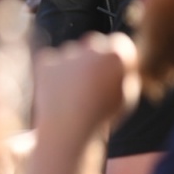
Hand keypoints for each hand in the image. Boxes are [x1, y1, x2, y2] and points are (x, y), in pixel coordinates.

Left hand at [33, 32, 139, 148]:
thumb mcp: (127, 95)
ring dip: (72, 66)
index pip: (120, 44)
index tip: (111, 73)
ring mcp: (66, 52)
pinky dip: (52, 73)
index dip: (115, 59)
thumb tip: (123, 62)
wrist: (68, 129)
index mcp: (117, 55)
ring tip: (73, 95)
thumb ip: (125, 73)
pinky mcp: (45, 60)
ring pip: (71, 53)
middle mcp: (92, 47)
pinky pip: (50, 62)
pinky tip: (58, 92)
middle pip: (94, 44)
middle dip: (93, 58)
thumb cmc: (102, 117)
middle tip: (90, 83)